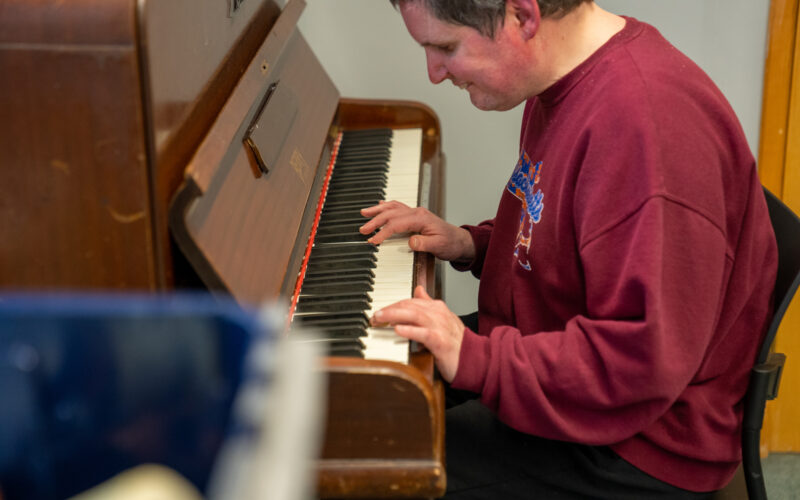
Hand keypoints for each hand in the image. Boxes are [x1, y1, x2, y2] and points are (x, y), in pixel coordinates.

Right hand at [360, 201, 475, 262]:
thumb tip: (410, 242)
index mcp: (421, 218)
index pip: (396, 224)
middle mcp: (417, 213)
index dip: (383, 232)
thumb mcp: (438, 246)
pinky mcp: (416, 216)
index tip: (373, 240)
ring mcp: (416, 213)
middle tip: (363, 229)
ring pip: (393, 207)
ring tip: (365, 213)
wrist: (460, 241)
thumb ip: (423, 244)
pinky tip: (380, 205)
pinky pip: (398, 207)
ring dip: (378, 210)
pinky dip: (387, 206)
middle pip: (391, 213)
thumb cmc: (450, 243)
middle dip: (375, 220)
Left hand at [371, 286, 463, 381]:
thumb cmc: (456, 342)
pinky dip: (410, 330)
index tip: (379, 312)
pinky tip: (397, 329)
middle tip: (374, 316)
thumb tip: (418, 289)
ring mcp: (440, 327)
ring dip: (394, 315)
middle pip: (409, 305)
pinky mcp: (441, 342)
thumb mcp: (442, 319)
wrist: (474, 359)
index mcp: (437, 308)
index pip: (410, 301)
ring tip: (379, 318)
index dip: (392, 305)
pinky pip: (423, 333)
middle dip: (389, 309)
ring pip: (414, 315)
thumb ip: (429, 304)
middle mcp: (438, 314)